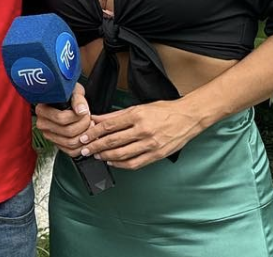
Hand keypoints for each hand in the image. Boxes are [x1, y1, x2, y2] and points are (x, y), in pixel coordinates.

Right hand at [34, 83, 92, 156]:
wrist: (67, 100)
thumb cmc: (69, 94)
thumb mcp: (73, 91)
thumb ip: (78, 99)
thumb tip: (81, 110)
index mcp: (43, 110)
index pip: (61, 118)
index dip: (77, 116)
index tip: (84, 111)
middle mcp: (43, 124)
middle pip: (68, 132)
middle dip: (84, 125)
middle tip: (89, 118)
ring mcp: (49, 135)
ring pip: (70, 143)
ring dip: (84, 134)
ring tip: (88, 125)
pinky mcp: (57, 144)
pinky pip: (71, 152)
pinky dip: (82, 146)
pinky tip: (86, 135)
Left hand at [85, 101, 202, 169]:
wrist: (188, 117)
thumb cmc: (164, 110)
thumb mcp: (139, 107)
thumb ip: (117, 115)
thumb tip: (97, 119)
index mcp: (137, 115)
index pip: (109, 126)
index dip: (94, 133)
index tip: (84, 137)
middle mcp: (143, 130)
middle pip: (113, 141)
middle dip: (95, 146)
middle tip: (85, 149)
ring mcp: (150, 144)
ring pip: (122, 154)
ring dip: (106, 156)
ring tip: (97, 155)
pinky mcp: (156, 155)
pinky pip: (134, 163)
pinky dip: (120, 164)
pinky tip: (113, 162)